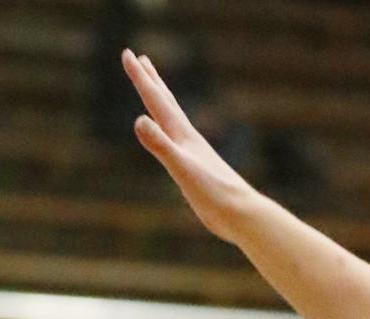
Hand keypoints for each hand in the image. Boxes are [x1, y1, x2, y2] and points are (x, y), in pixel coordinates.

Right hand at [123, 49, 258, 243]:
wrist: (242, 215)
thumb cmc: (213, 194)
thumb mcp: (181, 169)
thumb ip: (160, 145)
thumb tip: (139, 120)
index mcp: (183, 136)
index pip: (156, 100)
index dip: (140, 77)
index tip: (127, 53)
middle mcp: (189, 139)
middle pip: (167, 102)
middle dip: (151, 80)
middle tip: (140, 58)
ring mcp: (195, 154)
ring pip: (174, 120)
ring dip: (163, 103)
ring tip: (157, 91)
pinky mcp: (199, 170)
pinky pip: (179, 143)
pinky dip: (172, 133)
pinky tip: (174, 137)